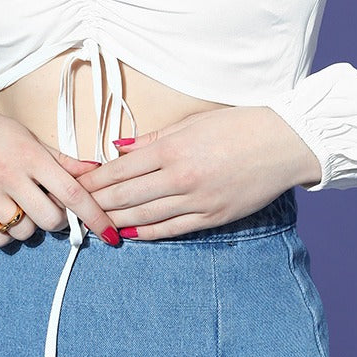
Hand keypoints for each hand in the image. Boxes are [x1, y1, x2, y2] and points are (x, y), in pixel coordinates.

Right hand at [0, 95, 120, 247]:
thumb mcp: (29, 138)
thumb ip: (62, 160)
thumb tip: (96, 171)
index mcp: (31, 156)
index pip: (73, 192)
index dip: (95, 216)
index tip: (110, 233)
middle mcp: (10, 177)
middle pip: (51, 219)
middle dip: (56, 219)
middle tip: (46, 205)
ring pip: (26, 232)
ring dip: (31, 226)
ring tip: (21, 206)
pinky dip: (7, 234)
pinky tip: (4, 217)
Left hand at [76, 105, 321, 239]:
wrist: (283, 143)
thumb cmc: (238, 125)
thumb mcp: (191, 123)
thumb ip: (151, 139)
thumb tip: (118, 150)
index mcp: (172, 149)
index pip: (119, 170)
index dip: (92, 181)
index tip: (73, 185)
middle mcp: (180, 177)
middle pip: (125, 196)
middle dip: (96, 203)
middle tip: (75, 209)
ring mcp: (197, 200)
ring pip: (144, 216)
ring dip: (115, 221)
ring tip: (95, 224)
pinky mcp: (213, 217)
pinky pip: (171, 229)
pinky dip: (147, 232)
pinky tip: (129, 233)